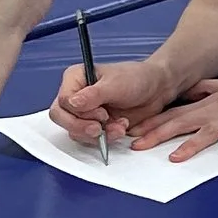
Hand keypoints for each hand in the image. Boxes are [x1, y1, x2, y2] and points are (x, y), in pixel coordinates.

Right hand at [49, 55, 175, 152]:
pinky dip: (106, 138)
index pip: (63, 101)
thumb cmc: (137, 78)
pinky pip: (90, 139)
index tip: (101, 113)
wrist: (156, 90)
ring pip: (75, 132)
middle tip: (101, 129)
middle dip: (82, 127)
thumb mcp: (115, 84)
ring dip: (98, 135)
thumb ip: (93, 95)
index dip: (79, 112)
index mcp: (75, 78)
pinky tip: (120, 128)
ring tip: (119, 126)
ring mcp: (84, 112)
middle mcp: (75, 95)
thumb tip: (72, 103)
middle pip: (62, 118)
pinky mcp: (94, 125)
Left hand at [129, 65, 217, 163]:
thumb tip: (187, 92)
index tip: (132, 131)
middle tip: (138, 146)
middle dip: (159, 134)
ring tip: (175, 157)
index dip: (153, 122)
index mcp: (209, 103)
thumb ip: (205, 90)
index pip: (175, 113)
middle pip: (184, 122)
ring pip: (210, 131)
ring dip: (192, 144)